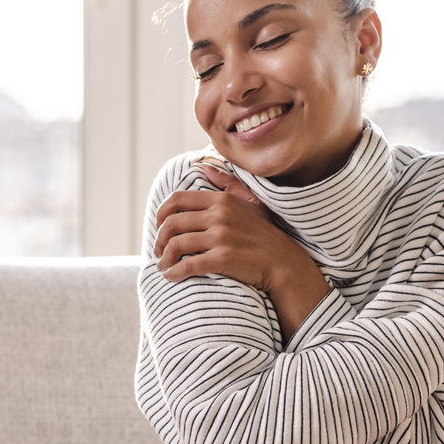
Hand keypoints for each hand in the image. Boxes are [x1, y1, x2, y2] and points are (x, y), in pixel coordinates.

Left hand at [154, 164, 329, 339]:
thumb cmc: (266, 235)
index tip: (159, 227)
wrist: (284, 263)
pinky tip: (171, 276)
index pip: (177, 200)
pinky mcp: (223, 258)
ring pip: (176, 244)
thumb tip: (206, 167)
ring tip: (163, 266)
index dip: (161, 214)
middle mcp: (219, 215)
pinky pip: (188, 265)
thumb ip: (228, 184)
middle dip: (159, 239)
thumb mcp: (251, 202)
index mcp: (222, 200)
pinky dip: (174, 272)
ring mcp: (221, 236)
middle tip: (158, 251)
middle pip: (172, 223)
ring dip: (164, 258)